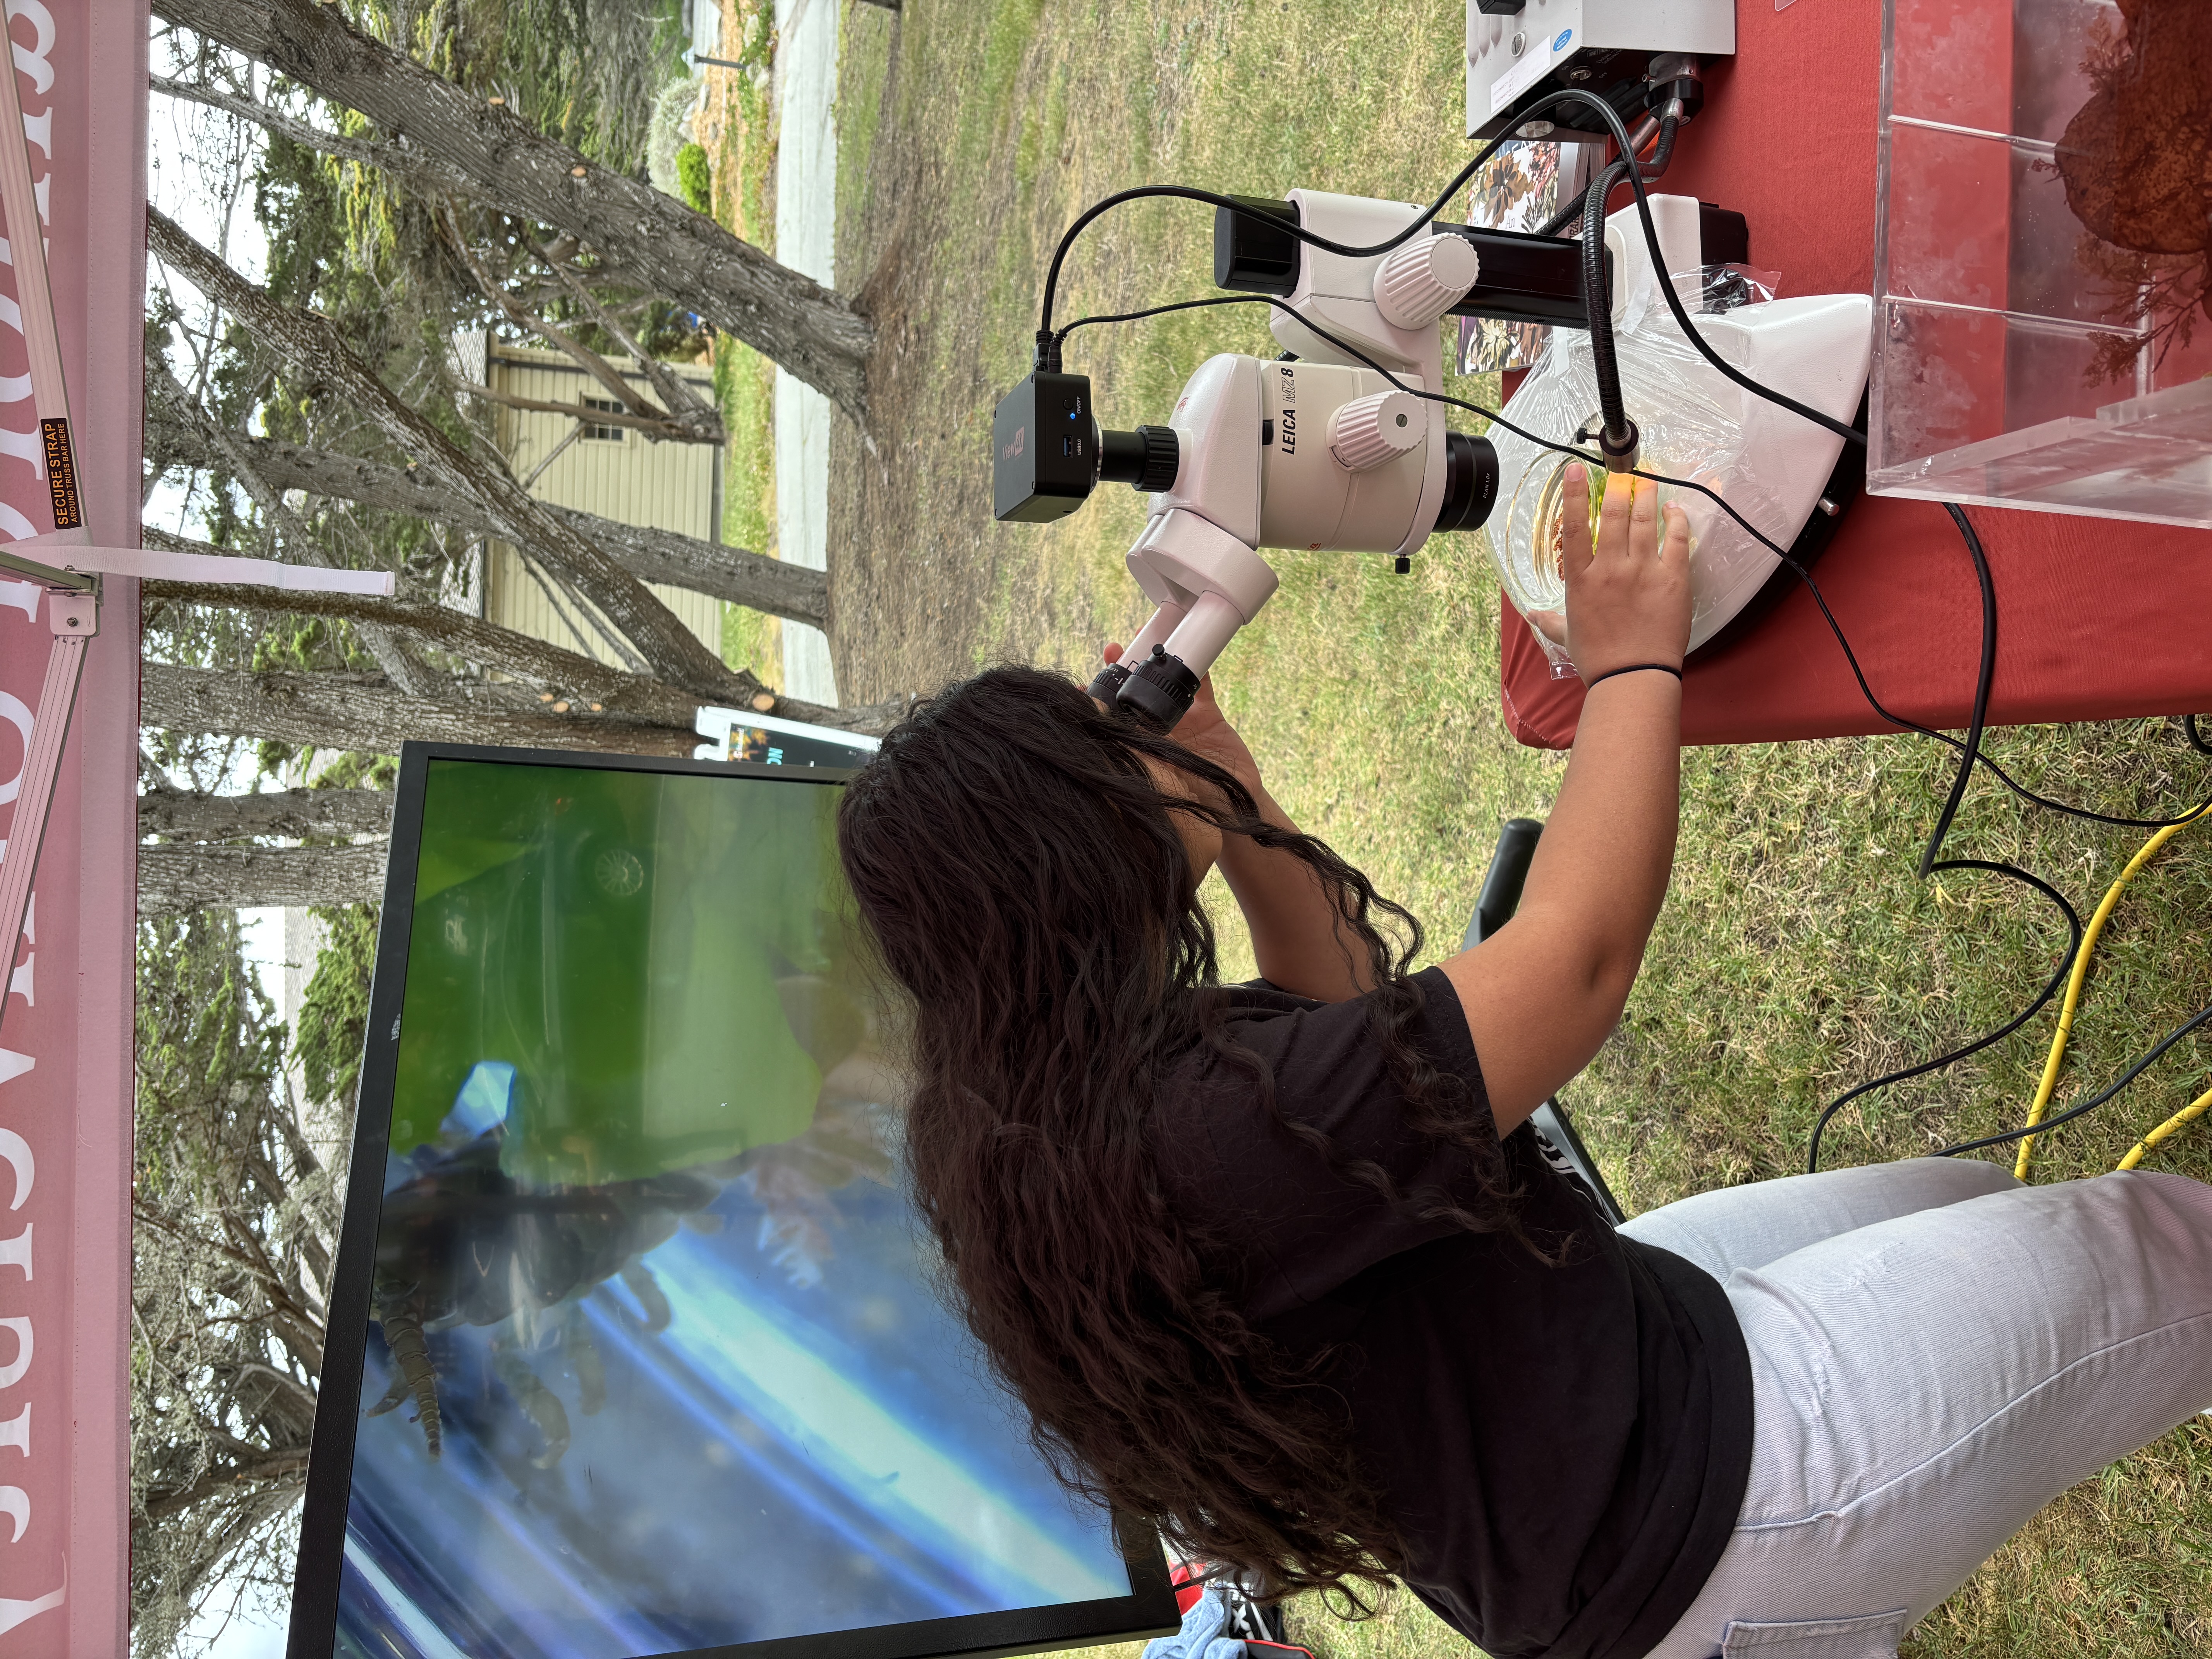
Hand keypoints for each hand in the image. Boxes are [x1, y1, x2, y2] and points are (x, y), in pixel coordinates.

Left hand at [1101, 640, 1263, 800]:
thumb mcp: (1157, 785)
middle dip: (1123, 670)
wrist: (1232, 808)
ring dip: (1155, 661)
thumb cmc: (1191, 807)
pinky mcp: (1209, 717)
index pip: (1113, 721)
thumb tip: (1100, 745)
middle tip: (1113, 650)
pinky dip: (1197, 669)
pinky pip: (1202, 688)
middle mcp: (1157, 732)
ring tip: (1142, 638)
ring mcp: (1183, 722)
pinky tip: (1189, 650)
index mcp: (1140, 749)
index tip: (1079, 688)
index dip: (1096, 702)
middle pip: (1136, 695)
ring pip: (1165, 684)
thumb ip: (1134, 762)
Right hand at [1556, 465, 1691, 682]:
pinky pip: (1676, 539)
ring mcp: (1643, 571)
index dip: (1575, 494)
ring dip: (1648, 496)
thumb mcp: (1567, 636)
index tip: (1577, 469)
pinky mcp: (1673, 579)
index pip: (1575, 526)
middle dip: (1619, 488)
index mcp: (1581, 580)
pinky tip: (1675, 510)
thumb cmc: (1598, 659)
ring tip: (1650, 480)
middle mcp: (1611, 568)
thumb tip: (1531, 613)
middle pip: (1614, 515)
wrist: (1633, 677)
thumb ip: (1549, 620)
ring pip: (1645, 520)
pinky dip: (1676, 520)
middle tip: (1624, 473)